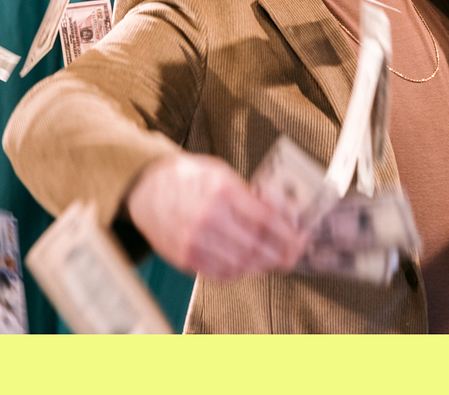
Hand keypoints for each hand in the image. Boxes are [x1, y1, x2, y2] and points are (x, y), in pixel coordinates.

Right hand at [124, 153, 308, 280]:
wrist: (148, 188)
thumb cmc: (188, 179)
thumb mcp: (222, 173)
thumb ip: (249, 195)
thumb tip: (281, 214)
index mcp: (222, 191)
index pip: (265, 220)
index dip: (288, 233)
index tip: (300, 238)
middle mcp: (208, 218)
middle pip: (256, 247)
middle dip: (282, 254)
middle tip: (293, 254)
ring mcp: (195, 241)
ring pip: (240, 265)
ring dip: (263, 266)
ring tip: (273, 261)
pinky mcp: (185, 257)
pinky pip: (219, 274)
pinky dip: (238, 273)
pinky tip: (247, 265)